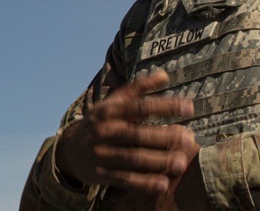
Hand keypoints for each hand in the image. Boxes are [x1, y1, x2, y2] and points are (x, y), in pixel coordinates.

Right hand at [54, 69, 194, 194]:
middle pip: (137, 134)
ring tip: (181, 163)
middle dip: (164, 136)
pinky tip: (162, 184)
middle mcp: (105, 131)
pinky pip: (124, 180)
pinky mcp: (101, 174)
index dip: (165, 106)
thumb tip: (164, 75)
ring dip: (159, 161)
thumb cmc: (100, 123)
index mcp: (109, 111)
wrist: (70, 150)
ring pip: (133, 158)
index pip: (139, 106)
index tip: (189, 107)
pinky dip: (143, 183)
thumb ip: (138, 89)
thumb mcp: (112, 103)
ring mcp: (102, 154)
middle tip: (188, 139)